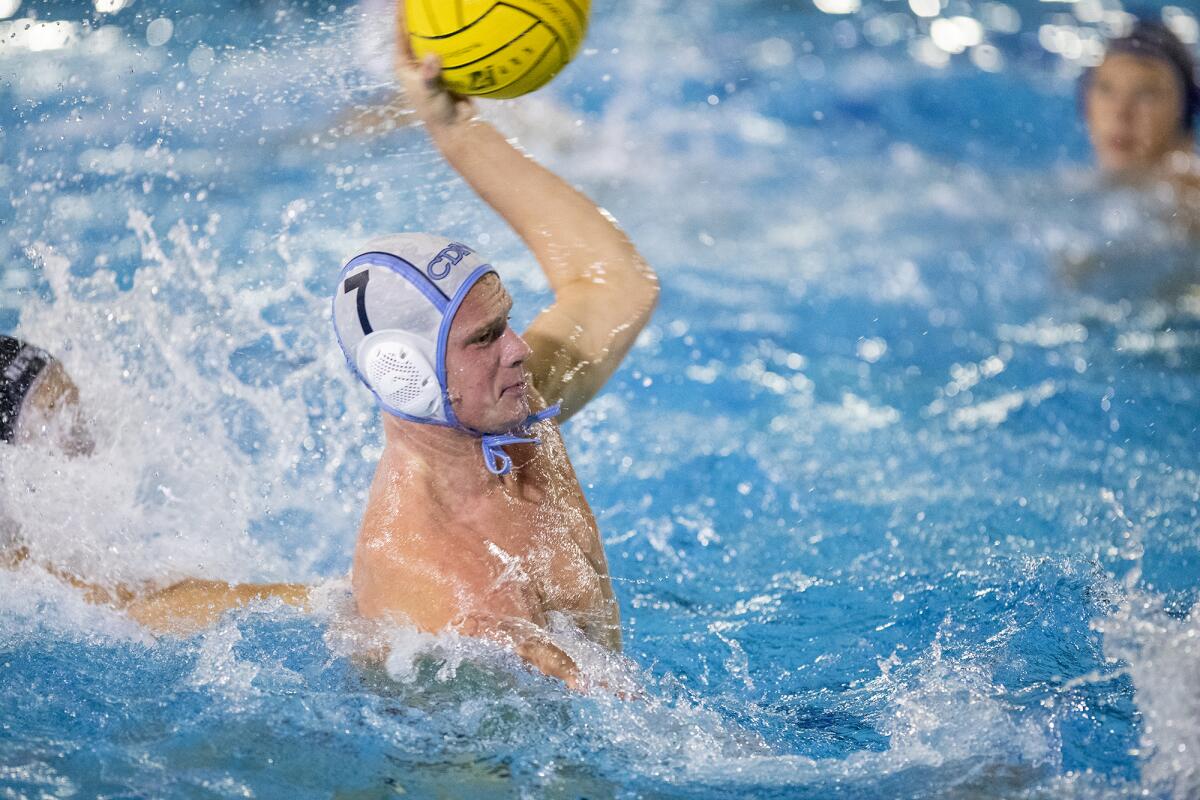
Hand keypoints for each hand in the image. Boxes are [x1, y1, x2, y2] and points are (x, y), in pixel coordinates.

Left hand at [395, 3, 474, 134]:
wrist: (457, 126)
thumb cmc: (436, 112)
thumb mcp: (429, 93)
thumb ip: (429, 75)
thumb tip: (433, 57)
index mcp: (404, 64)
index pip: (400, 33)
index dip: (401, 14)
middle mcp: (417, 60)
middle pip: (417, 32)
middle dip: (421, 16)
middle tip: (427, 1)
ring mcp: (433, 63)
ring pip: (435, 39)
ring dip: (440, 25)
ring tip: (445, 7)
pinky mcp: (450, 67)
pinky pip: (452, 48)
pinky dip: (456, 38)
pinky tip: (464, 24)